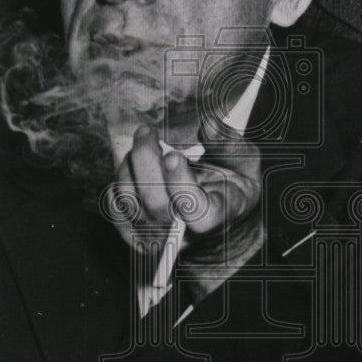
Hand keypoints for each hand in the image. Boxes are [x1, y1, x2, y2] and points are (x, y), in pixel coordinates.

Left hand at [112, 123, 260, 252]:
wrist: (220, 226)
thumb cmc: (233, 193)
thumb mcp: (246, 167)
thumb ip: (230, 146)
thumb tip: (209, 125)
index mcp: (215, 217)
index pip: (194, 210)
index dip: (180, 183)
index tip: (174, 155)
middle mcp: (182, 233)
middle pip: (155, 202)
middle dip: (146, 161)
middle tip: (147, 132)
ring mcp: (156, 236)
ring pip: (131, 203)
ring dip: (129, 167)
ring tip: (140, 145)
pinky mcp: (135, 233)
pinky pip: (115, 208)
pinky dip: (118, 182)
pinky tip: (131, 165)